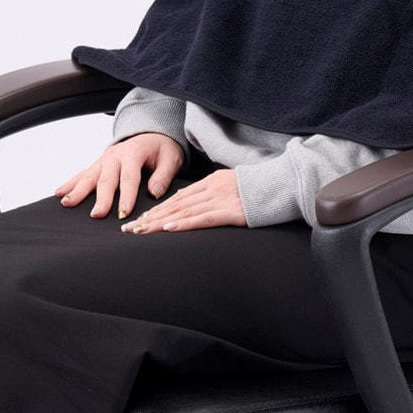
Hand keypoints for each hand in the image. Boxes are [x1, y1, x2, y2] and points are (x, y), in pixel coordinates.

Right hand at [54, 132, 185, 219]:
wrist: (152, 135)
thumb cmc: (163, 150)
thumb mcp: (171, 159)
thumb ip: (164, 175)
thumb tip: (154, 193)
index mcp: (134, 153)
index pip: (130, 177)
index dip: (127, 196)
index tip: (124, 213)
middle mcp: (115, 155)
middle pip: (107, 178)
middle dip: (101, 198)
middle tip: (97, 215)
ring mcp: (104, 159)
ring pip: (89, 176)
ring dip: (78, 190)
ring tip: (67, 203)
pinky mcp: (98, 164)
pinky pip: (82, 174)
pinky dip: (70, 183)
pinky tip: (59, 193)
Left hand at [120, 167, 247, 233]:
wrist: (282, 184)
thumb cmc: (259, 189)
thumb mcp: (232, 185)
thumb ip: (213, 192)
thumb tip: (194, 203)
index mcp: (211, 182)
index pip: (178, 197)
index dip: (158, 208)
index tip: (141, 219)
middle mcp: (211, 189)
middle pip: (175, 204)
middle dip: (151, 217)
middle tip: (130, 228)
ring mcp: (220, 199)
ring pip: (183, 212)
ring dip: (160, 222)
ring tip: (142, 231)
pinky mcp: (230, 212)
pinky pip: (203, 218)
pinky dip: (184, 223)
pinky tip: (169, 228)